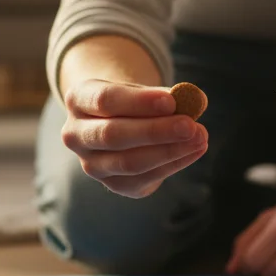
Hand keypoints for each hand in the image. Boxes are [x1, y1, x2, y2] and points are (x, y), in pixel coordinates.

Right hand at [61, 78, 207, 198]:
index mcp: (78, 99)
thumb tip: (195, 100)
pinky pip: (144, 178)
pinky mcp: (113, 184)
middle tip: (190, 125)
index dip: (139, 102)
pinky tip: (195, 150)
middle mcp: (75, 134)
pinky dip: (174, 164)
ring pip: (129, 162)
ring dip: (169, 151)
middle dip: (156, 131)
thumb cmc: (136, 101)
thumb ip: (169, 95)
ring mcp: (91, 165)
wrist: (122, 122)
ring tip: (200, 137)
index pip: (105, 100)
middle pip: (113, 135)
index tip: (172, 101)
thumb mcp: (145, 91)